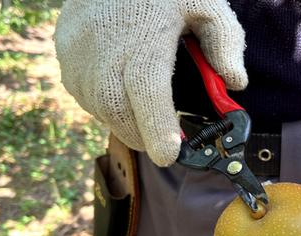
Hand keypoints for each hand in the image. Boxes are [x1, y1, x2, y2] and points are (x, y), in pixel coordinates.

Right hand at [54, 0, 247, 166]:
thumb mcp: (206, 4)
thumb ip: (225, 42)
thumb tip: (235, 83)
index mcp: (144, 39)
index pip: (148, 93)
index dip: (158, 129)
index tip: (169, 155)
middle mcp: (104, 50)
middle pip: (120, 112)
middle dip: (143, 136)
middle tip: (165, 144)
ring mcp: (78, 53)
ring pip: (100, 108)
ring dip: (124, 119)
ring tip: (145, 113)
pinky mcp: (65, 52)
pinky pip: (84, 92)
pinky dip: (105, 103)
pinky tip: (122, 90)